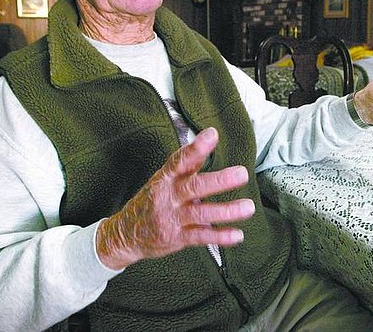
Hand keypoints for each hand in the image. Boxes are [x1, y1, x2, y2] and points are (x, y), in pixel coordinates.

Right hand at [96, 127, 254, 269]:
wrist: (125, 234)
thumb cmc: (151, 201)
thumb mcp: (163, 179)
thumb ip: (188, 163)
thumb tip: (209, 137)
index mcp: (166, 178)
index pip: (180, 160)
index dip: (196, 148)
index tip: (212, 134)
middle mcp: (169, 196)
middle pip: (194, 187)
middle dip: (219, 181)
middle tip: (242, 174)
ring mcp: (172, 218)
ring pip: (201, 213)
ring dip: (226, 211)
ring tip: (248, 206)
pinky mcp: (176, 238)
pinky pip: (201, 237)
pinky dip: (220, 236)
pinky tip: (238, 234)